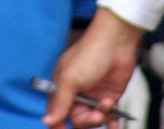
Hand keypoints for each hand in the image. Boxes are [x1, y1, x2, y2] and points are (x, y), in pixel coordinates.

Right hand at [42, 8, 141, 128]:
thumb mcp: (71, 79)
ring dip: (101, 116)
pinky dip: (112, 122)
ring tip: (107, 104)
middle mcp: (76, 93)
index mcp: (61, 87)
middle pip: (77, 119)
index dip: (58, 124)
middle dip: (87, 121)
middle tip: (96, 115)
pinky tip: (115, 124)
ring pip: (93, 119)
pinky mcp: (109, 96)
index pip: (56, 112)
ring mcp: (93, 95)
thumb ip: (60, 102)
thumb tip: (46, 121)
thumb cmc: (89, 54)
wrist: (117, 42)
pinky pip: (109, 116)